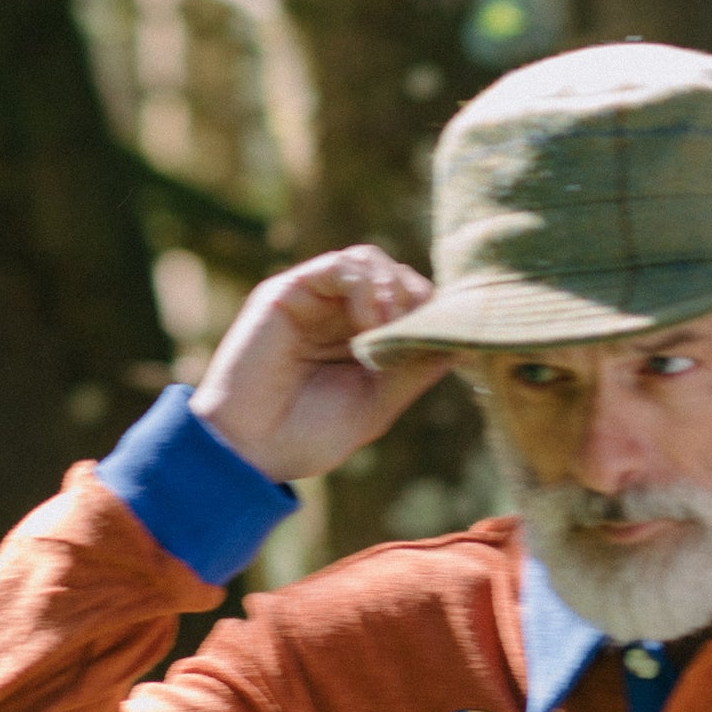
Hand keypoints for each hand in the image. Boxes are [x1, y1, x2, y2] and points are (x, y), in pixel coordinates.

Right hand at [190, 246, 448, 482]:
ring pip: (372, 261)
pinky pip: (341, 265)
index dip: (432, 313)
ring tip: (388, 331)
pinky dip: (366, 287)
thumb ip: (414, 368)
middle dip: (418, 301)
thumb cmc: (308, 436)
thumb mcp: (377, 403)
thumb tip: (461, 339)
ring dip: (394, 290)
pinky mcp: (289, 291)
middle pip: (398, 276)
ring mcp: (314, 300)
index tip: (446, 340)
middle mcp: (339, 314)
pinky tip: (367, 324)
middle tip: (415, 337)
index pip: (412, 303)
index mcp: (362, 341)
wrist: (250, 450)